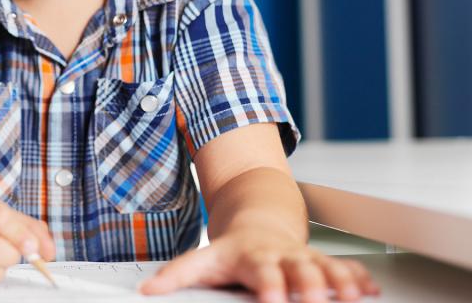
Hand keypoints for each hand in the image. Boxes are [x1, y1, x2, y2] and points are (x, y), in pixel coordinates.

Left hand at [137, 231, 380, 301]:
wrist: (258, 225)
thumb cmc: (231, 251)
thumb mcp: (202, 260)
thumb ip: (176, 275)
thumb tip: (147, 290)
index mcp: (255, 258)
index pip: (263, 273)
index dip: (269, 287)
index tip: (272, 300)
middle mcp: (283, 257)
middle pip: (302, 272)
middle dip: (313, 288)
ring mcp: (306, 259)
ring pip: (329, 269)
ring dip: (343, 282)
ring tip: (355, 296)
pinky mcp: (324, 264)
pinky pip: (347, 269)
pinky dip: (360, 278)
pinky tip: (372, 290)